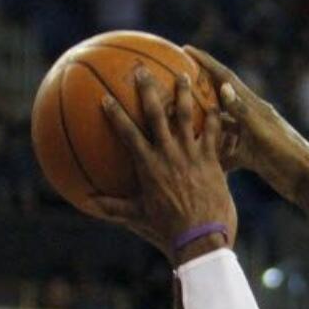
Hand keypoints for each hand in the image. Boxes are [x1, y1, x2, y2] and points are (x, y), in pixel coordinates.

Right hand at [88, 69, 236, 258]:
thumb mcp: (139, 216)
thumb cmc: (169, 230)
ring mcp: (191, 155)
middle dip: (147, 89)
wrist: (201, 239)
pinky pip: (214, 132)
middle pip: (155, 113)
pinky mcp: (212, 161)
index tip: (105, 98)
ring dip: (184, 93)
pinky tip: (218, 102)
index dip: (115, 114)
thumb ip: (114, 206)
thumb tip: (90, 203)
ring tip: (183, 74)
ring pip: (187, 115)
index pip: (127, 133)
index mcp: (148, 165)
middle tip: (141, 69)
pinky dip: (215, 116)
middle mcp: (168, 154)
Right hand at [185, 46, 308, 191]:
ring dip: (203, 122)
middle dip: (199, 89)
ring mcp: (252, 137)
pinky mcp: (253, 156)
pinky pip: (229, 152)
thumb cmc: (290, 155)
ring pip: (222, 126)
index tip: (186, 49)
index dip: (206, 63)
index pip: (226, 78)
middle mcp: (251, 118)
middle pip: (220, 99)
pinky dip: (216, 153)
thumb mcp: (264, 133)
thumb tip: (224, 87)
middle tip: (176, 80)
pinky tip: (199, 156)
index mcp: (255, 107)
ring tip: (179, 120)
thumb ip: (243, 112)